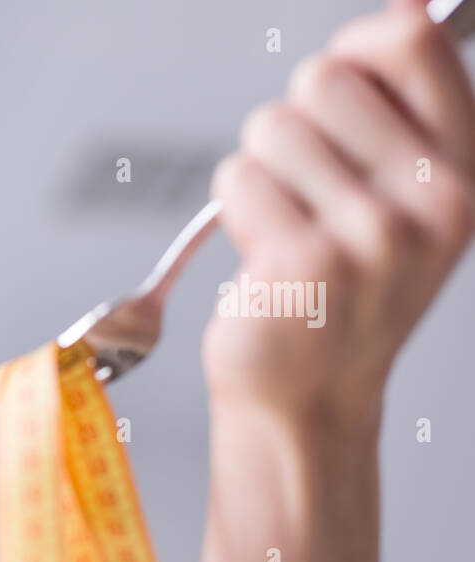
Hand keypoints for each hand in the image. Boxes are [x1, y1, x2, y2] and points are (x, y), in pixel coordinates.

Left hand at [202, 0, 474, 428]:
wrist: (309, 396)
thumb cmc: (343, 290)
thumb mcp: (400, 193)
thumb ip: (402, 101)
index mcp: (464, 168)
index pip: (412, 40)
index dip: (353, 48)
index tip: (334, 92)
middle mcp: (431, 199)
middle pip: (321, 78)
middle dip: (292, 125)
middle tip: (305, 191)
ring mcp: (371, 234)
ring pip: (269, 128)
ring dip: (257, 172)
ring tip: (284, 228)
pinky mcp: (304, 263)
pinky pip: (237, 179)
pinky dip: (234, 211)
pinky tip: (263, 257)